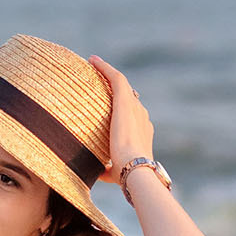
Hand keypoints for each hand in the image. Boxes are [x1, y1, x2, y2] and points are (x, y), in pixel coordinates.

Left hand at [88, 56, 154, 179]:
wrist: (135, 168)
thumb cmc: (125, 174)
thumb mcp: (115, 171)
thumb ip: (106, 169)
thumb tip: (95, 173)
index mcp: (142, 131)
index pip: (133, 115)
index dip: (123, 108)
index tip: (110, 104)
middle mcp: (141, 116)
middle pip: (128, 97)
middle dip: (116, 89)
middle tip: (98, 80)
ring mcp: (134, 107)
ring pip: (122, 84)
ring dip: (108, 73)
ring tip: (93, 64)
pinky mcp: (125, 101)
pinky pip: (116, 78)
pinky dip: (105, 68)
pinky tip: (92, 61)